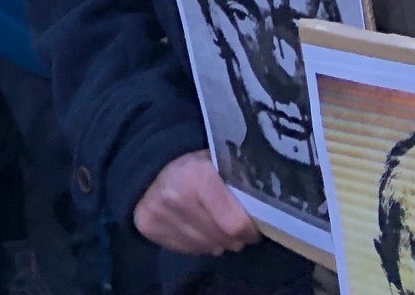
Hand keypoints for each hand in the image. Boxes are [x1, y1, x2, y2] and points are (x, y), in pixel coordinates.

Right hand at [132, 152, 260, 256]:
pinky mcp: (147, 226)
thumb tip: (267, 212)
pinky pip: (189, 250)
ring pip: (208, 248)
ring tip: (211, 224)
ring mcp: (159, 213)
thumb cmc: (194, 166)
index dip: (249, 230)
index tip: (252, 227)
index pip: (235, 224)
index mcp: (198, 175)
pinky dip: (197, 243)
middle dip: (234, 237)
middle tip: (232, 225)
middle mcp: (176, 196)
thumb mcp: (219, 164)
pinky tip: (194, 227)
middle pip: (224, 240)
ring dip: (216, 241)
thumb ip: (239, 184)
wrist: (149, 164)